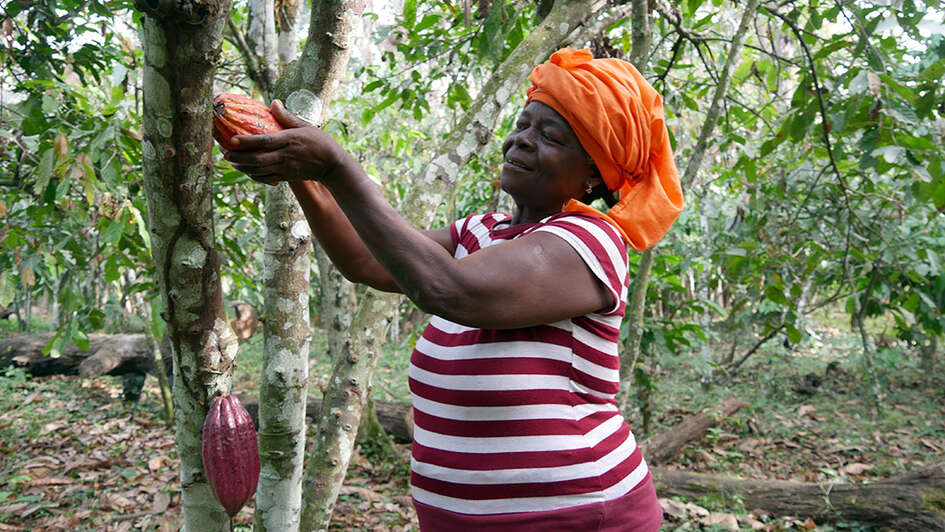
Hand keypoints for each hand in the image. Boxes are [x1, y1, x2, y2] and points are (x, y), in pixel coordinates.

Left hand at [219, 100, 345, 185]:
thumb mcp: (306, 126)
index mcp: (289, 140)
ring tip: (232, 161)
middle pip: (257, 159)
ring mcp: (285, 168)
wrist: (332, 165)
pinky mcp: (286, 177)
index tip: (231, 139)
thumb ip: (287, 117)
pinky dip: (254, 176)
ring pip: (259, 171)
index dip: (246, 141)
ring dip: (243, 167)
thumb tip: (273, 102)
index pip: (264, 141)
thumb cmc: (320, 142)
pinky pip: (266, 179)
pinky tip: (247, 171)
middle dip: (238, 158)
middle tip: (224, 153)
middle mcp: (285, 156)